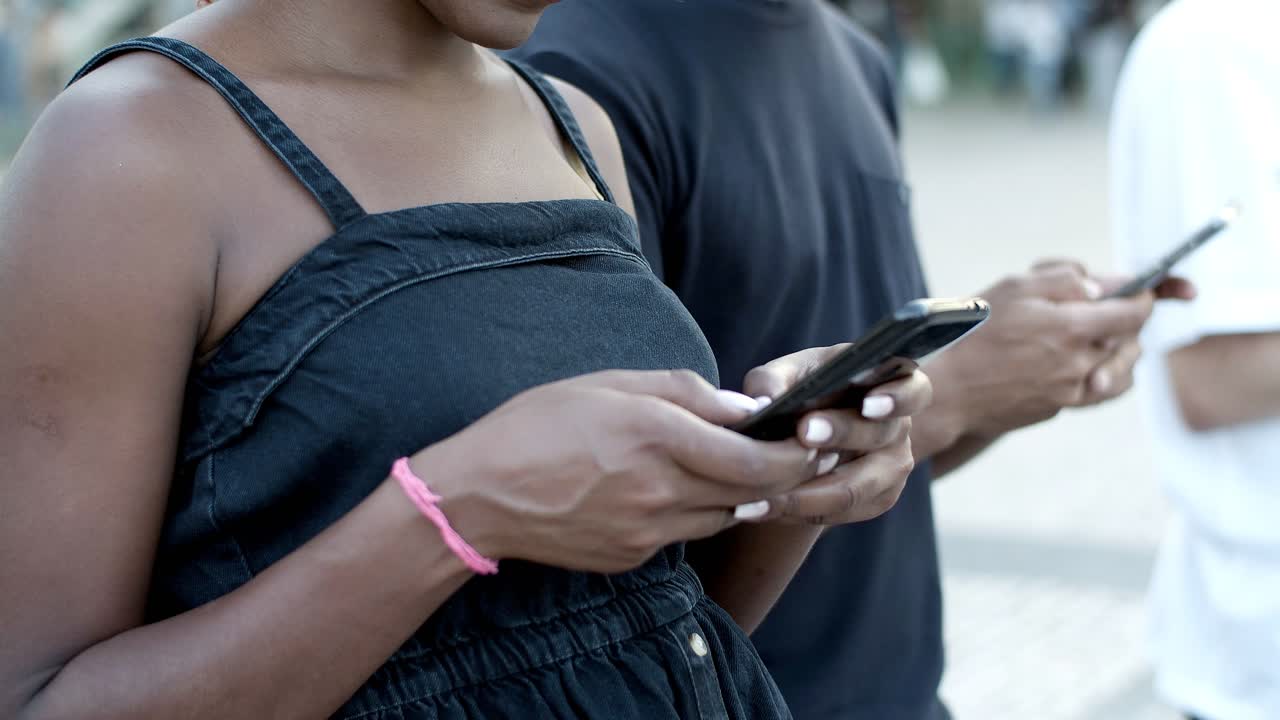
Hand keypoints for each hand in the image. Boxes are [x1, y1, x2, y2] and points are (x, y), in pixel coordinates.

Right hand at [411, 370, 816, 573]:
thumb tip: (743, 407)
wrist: (478, 496)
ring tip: (741, 467)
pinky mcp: (633, 555)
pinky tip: (680, 488)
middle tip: (800, 453)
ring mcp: (648, 530)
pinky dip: (696, 510)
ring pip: (724, 516)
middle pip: (752, 492)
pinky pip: (685, 534)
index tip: (811, 439)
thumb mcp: (607, 382)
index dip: (795, 454)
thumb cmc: (536, 425)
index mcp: (657, 436)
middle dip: (784, 474)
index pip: (756, 458)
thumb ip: (682, 390)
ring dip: (743, 494)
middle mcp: (661, 489)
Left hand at [740, 346, 932, 524]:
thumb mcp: (786, 376)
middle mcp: (899, 426)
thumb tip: (762, 404)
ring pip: (854, 488)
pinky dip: (798, 511)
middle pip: (878, 435)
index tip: (868, 404)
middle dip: (840, 434)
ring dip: (806, 494)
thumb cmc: (804, 390)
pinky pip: (839, 513)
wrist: (808, 432)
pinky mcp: (878, 500)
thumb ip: (773, 381)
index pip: (912, 390)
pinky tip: (761, 508)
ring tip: (761, 496)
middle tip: (803, 432)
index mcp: (890, 384)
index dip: (895, 398)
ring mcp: (893, 467)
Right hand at [926, 261, 1191, 442]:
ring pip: (1120, 369)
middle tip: (1109, 309)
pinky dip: (1099, 374)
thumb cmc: (974, 333)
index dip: (1147, 297)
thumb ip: (1065, 279)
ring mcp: (1073, 390)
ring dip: (1118, 350)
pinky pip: (1097, 390)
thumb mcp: (1014, 287)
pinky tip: (1079, 364)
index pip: (1136, 311)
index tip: (1142, 290)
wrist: (948, 392)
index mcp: (1074, 326)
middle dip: (1127, 321)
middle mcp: (1081, 361)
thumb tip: (1103, 287)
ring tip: (1098, 337)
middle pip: (1131, 339)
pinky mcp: (1060, 407)